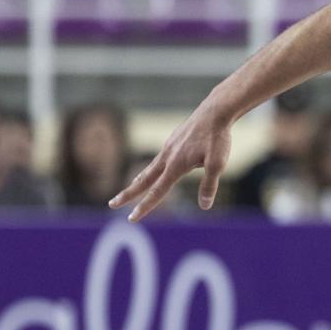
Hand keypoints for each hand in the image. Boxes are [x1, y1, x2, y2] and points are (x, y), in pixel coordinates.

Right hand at [108, 103, 231, 221]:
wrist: (215, 111)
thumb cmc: (218, 138)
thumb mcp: (218, 164)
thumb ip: (209, 185)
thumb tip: (204, 206)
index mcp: (176, 166)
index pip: (157, 191)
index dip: (144, 206)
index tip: (131, 218)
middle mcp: (168, 156)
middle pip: (144, 180)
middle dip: (128, 194)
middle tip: (112, 204)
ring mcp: (169, 147)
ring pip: (150, 167)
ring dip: (139, 180)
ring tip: (131, 188)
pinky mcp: (174, 139)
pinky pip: (161, 157)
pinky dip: (155, 167)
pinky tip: (160, 167)